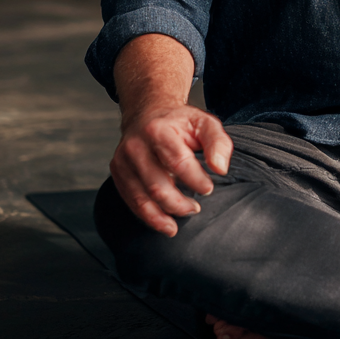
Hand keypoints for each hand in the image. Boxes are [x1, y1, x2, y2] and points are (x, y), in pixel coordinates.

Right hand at [110, 104, 232, 235]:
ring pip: (141, 199)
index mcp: (158, 130)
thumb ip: (218, 143)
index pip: (178, 161)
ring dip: (162, 217)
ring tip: (178, 224)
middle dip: (179, 204)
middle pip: (157, 186)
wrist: (147, 114)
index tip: (208, 189)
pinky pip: (131, 201)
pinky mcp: (118, 172)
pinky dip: (148, 216)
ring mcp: (123, 160)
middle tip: (195, 208)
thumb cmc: (179, 122)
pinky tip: (163, 222)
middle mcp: (136, 146)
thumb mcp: (204, 122)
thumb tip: (221, 169)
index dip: (195, 179)